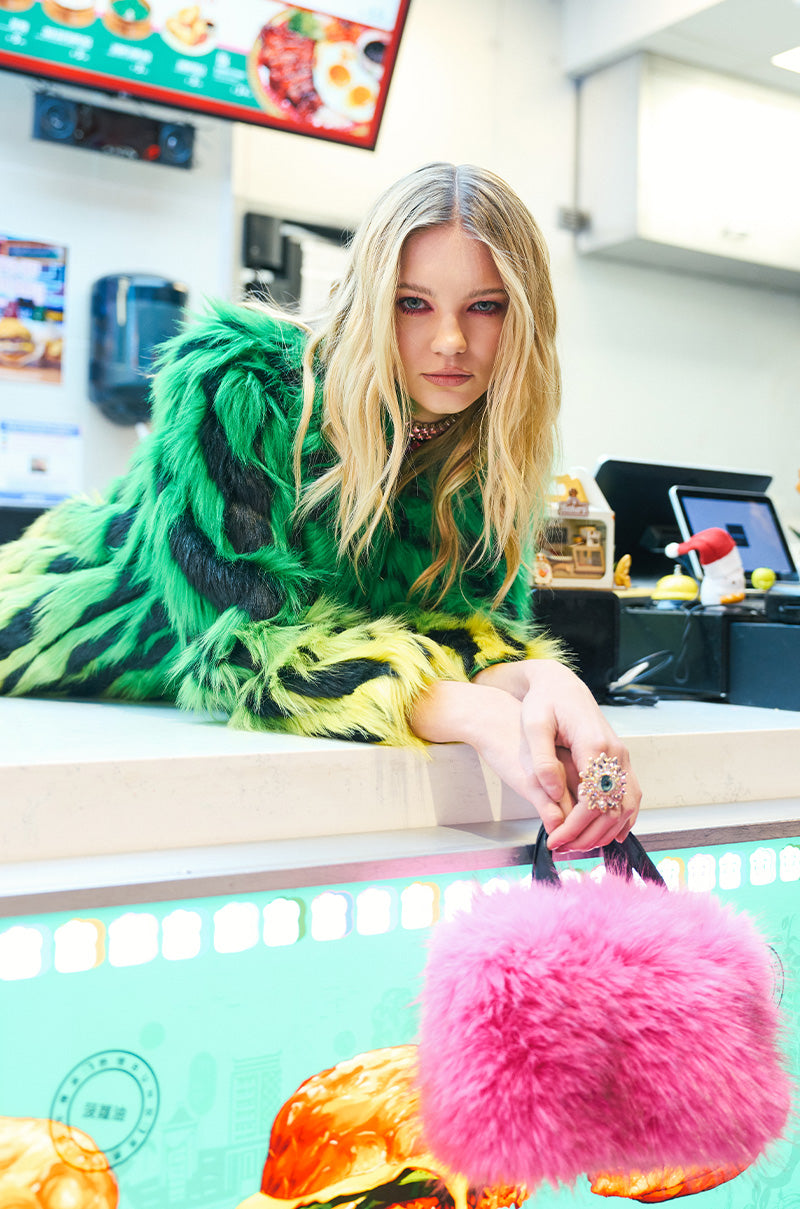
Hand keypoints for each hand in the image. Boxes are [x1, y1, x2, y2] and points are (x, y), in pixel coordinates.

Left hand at [474, 659, 640, 850]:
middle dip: (588, 835)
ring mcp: (621, 756)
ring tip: (580, 846)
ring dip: (606, 831)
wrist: (561, 684)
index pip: (592, 799)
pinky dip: (624, 818)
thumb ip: (542, 759)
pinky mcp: (620, 759)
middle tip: (563, 848)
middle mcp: (615, 752)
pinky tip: (611, 835)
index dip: (575, 826)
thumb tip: (554, 791)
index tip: (555, 841)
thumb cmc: (544, 702)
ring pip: (627, 805)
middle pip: (612, 808)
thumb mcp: (533, 725)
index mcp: (594, 744)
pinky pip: (631, 795)